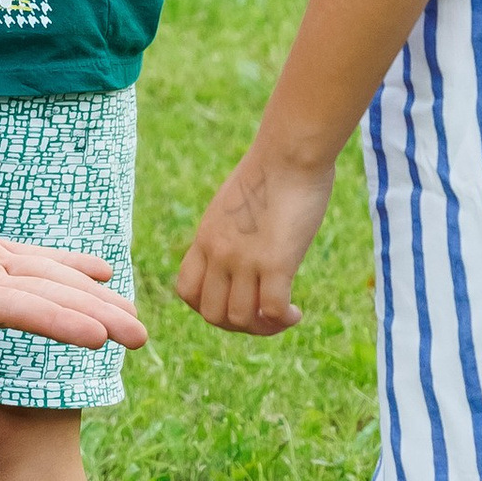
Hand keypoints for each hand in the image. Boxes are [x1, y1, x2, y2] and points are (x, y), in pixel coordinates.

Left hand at [173, 143, 337, 335]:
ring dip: (262, 328)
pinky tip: (295, 312)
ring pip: (240, 319)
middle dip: (238, 325)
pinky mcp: (275, 262)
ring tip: (283, 316)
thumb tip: (245, 248)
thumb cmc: (273, 171)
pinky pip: (270, 312)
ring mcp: (245, 259)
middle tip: (263, 316)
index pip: (187, 291)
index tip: (236, 301)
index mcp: (206, 238)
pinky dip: (282, 320)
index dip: (207, 307)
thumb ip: (232, 231)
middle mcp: (219, 253)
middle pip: (212, 314)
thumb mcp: (235, 205)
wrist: (290, 152)